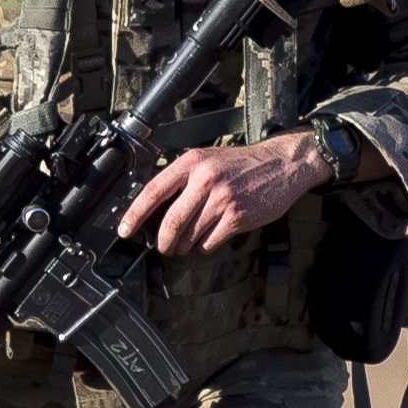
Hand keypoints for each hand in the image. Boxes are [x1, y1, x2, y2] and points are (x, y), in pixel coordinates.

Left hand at [121, 131, 332, 255]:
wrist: (281, 164)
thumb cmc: (242, 164)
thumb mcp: (208, 159)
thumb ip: (183, 178)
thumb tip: (156, 207)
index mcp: (192, 163)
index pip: (154, 191)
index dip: (135, 214)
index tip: (125, 230)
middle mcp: (205, 179)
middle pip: (171, 221)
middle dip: (163, 242)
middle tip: (163, 247)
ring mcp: (222, 199)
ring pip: (189, 235)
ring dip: (184, 245)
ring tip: (187, 243)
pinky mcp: (237, 217)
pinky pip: (210, 242)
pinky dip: (206, 245)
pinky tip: (211, 237)